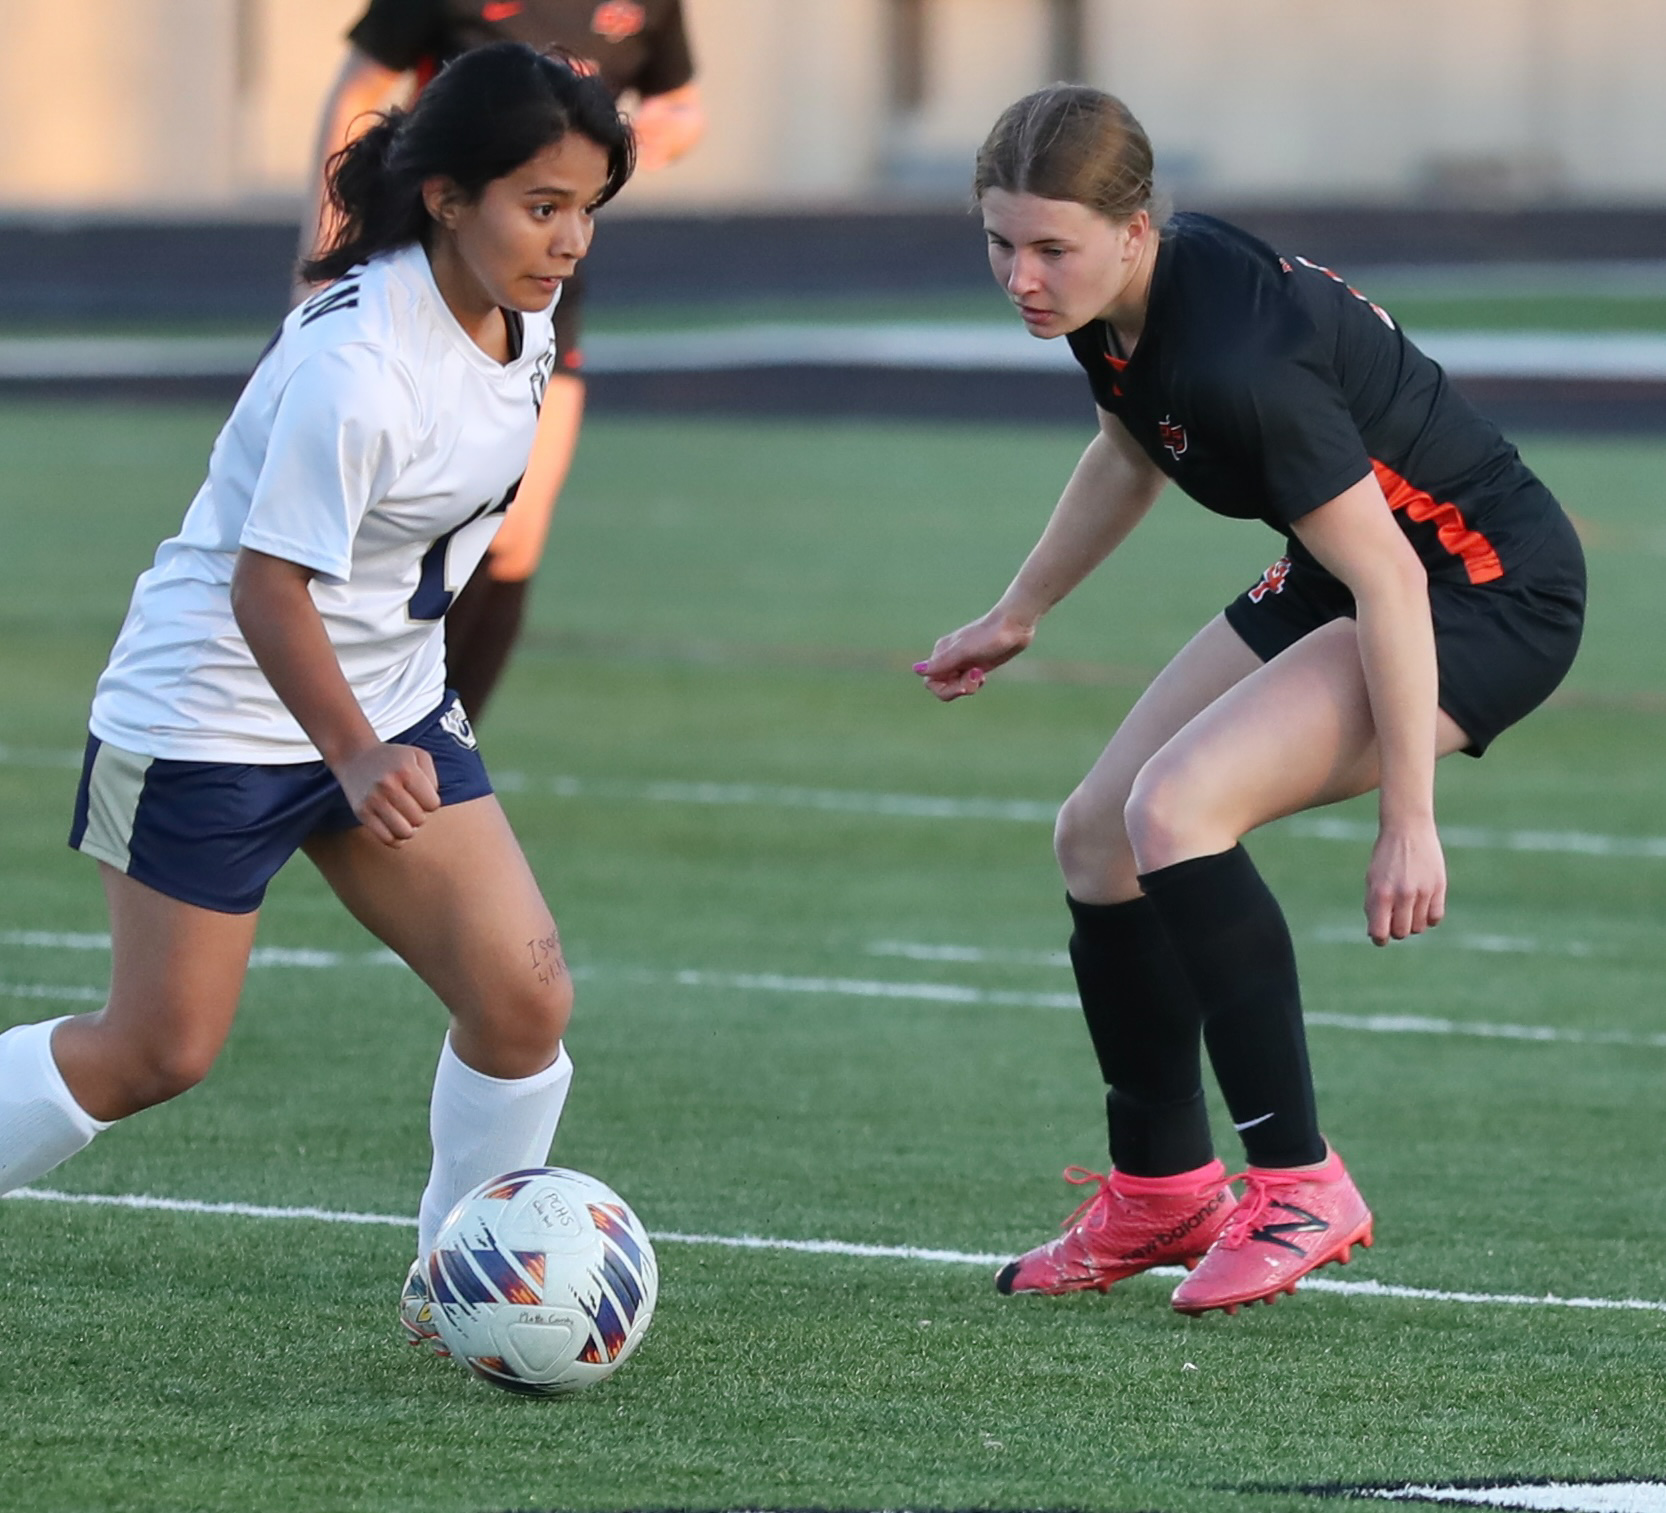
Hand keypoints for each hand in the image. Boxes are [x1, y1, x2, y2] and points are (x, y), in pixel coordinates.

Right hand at [334, 742, 440, 846]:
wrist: (355, 756)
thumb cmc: (393, 758)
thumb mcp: (418, 757)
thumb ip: (432, 780)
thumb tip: (431, 806)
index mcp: (406, 771)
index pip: (433, 804)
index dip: (430, 802)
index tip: (420, 795)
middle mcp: (389, 785)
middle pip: (419, 820)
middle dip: (419, 814)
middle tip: (410, 805)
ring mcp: (373, 800)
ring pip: (404, 833)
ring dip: (408, 828)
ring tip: (404, 817)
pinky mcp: (361, 812)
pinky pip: (386, 839)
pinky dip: (395, 838)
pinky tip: (394, 826)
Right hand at [913, 609, 1034, 700]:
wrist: (1014, 626)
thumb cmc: (989, 636)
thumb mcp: (964, 651)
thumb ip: (941, 662)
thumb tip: (916, 670)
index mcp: (941, 653)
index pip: (931, 682)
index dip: (945, 690)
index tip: (962, 685)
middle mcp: (948, 658)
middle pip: (943, 686)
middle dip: (958, 688)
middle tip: (975, 677)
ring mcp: (962, 662)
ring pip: (956, 686)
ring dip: (968, 685)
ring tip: (980, 674)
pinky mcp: (975, 665)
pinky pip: (967, 682)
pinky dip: (974, 683)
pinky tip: (983, 675)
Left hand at [1364, 818, 1445, 944]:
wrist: (1408, 829)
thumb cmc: (1385, 856)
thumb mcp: (1372, 879)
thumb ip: (1372, 906)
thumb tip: (1375, 934)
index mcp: (1381, 893)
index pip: (1380, 932)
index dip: (1379, 938)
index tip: (1380, 934)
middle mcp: (1402, 894)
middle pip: (1401, 932)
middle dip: (1396, 929)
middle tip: (1394, 916)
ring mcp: (1423, 891)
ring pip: (1419, 927)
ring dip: (1413, 922)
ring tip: (1408, 907)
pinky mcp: (1439, 887)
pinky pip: (1436, 917)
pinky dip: (1429, 917)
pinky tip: (1422, 905)